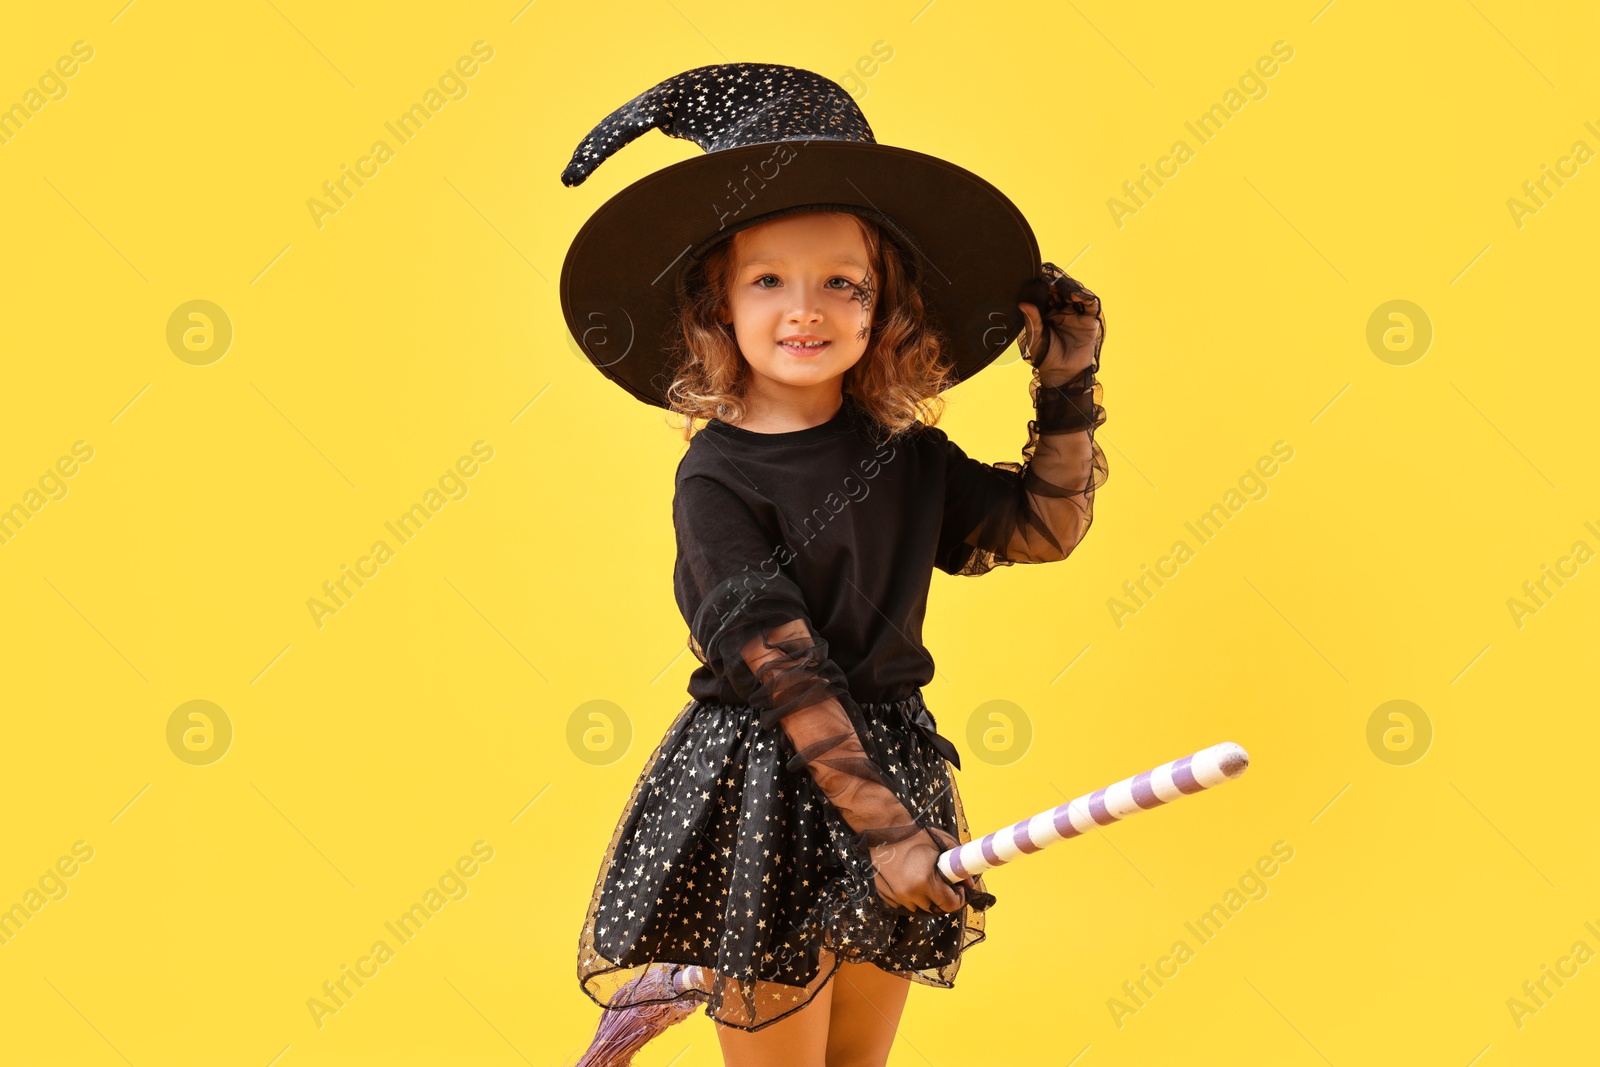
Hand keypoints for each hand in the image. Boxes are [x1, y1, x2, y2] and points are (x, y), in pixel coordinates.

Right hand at [867, 825, 978, 915]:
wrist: (884, 829)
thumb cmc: (915, 835)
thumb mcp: (942, 844)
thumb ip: (959, 864)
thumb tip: (971, 882)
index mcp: (924, 881)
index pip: (949, 904)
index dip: (959, 898)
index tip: (958, 887)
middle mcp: (909, 893)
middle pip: (935, 908)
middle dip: (943, 898)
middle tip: (945, 884)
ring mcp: (896, 895)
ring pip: (919, 907)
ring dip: (926, 899)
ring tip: (928, 881)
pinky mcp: (885, 895)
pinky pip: (904, 903)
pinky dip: (911, 896)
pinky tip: (912, 880)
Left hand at [1018, 262, 1103, 382]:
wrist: (1062, 373)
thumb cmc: (1045, 357)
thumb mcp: (1035, 338)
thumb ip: (1032, 320)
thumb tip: (1022, 303)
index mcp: (1047, 313)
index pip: (1046, 295)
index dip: (1044, 287)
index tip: (1039, 279)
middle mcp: (1062, 311)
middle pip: (1061, 292)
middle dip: (1057, 285)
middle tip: (1051, 281)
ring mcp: (1076, 315)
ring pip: (1075, 295)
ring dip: (1070, 288)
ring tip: (1064, 288)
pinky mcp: (1089, 321)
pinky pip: (1090, 305)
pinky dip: (1085, 297)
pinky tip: (1076, 295)